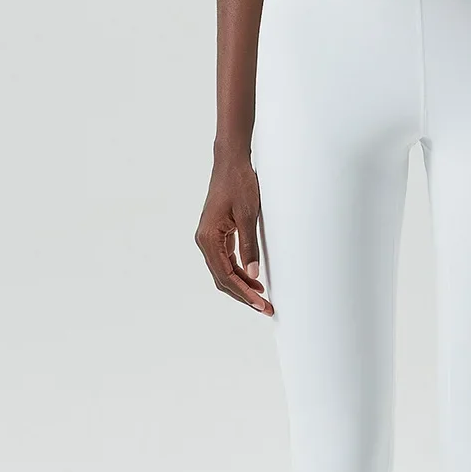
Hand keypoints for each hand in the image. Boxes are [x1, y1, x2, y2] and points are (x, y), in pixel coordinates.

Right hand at [196, 153, 271, 314]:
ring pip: (224, 271)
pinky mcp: (217, 234)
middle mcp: (204, 241)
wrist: (231, 163)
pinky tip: (254, 279)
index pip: (226, 276)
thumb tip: (254, 274)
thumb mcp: (248, 215)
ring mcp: (210, 238)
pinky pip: (226, 260)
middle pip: (222, 278)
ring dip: (242, 286)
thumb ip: (250, 246)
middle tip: (266, 308)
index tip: (262, 305)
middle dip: (244, 295)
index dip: (244, 293)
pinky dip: (240, 272)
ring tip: (263, 298)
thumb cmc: (239, 184)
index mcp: (208, 238)